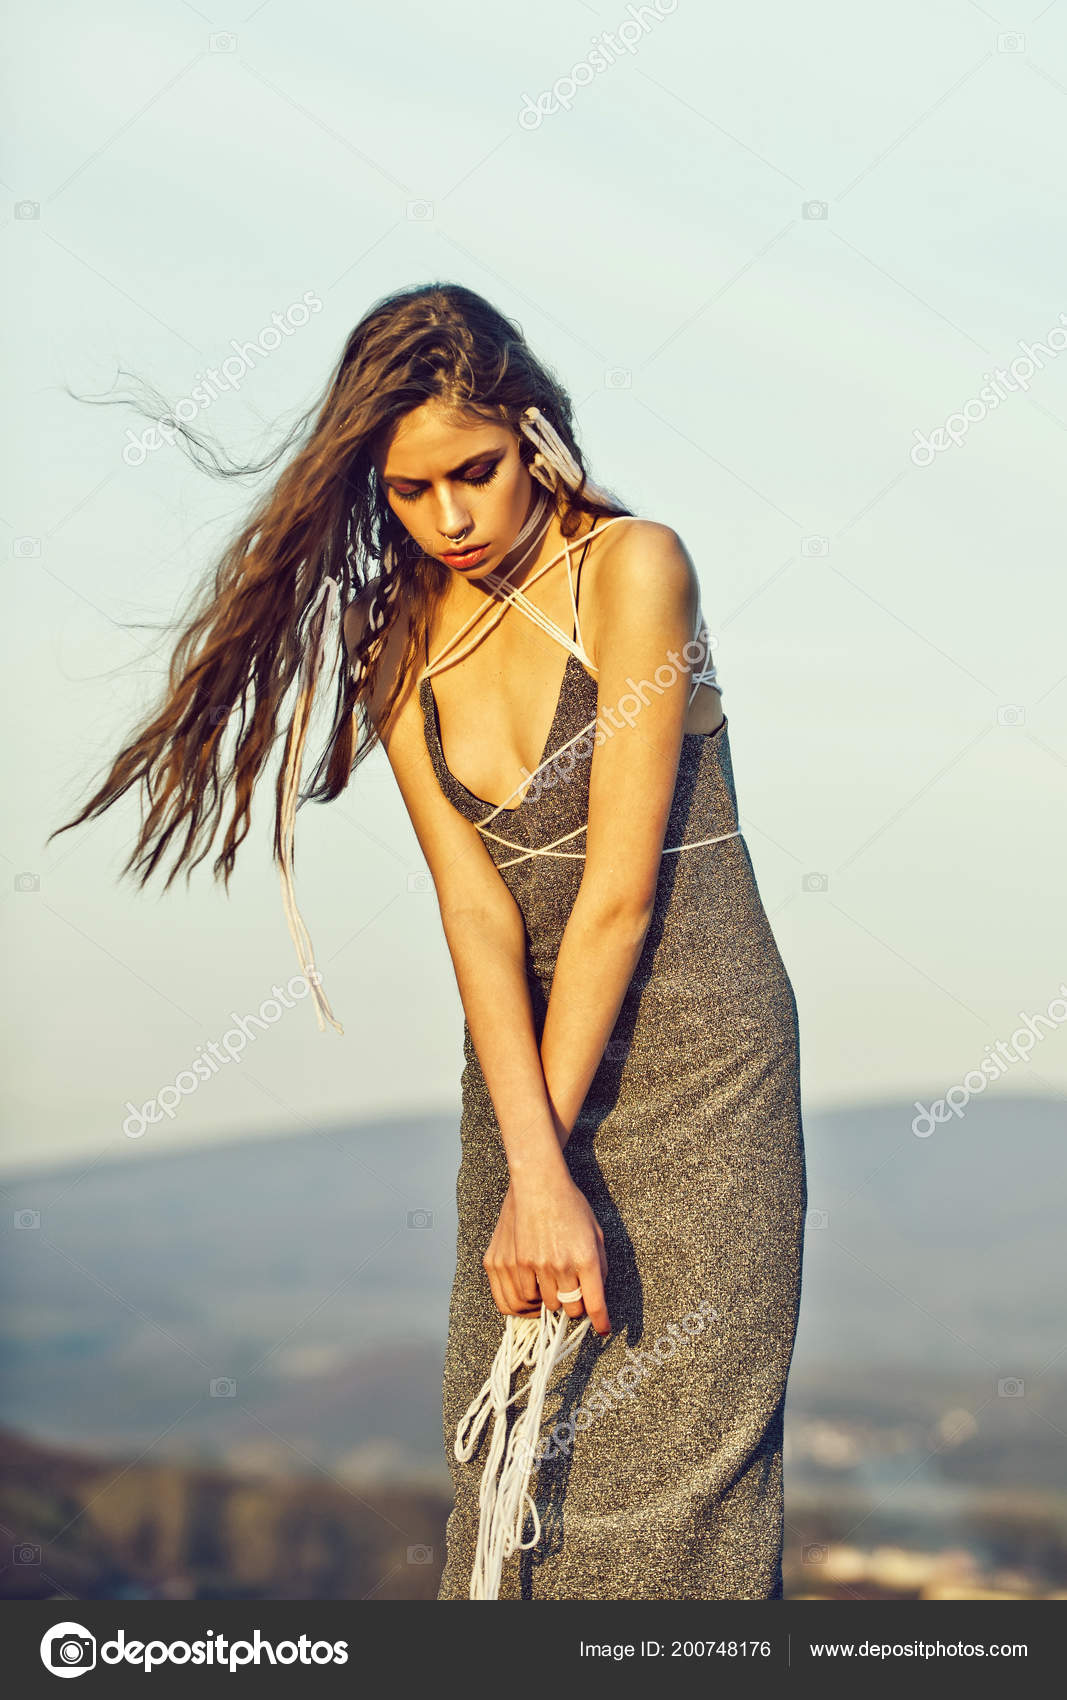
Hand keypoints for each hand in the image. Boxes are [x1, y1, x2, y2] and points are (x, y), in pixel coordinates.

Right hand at [483, 1173, 610, 1336]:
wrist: (538, 1182)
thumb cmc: (570, 1205)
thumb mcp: (595, 1233)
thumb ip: (599, 1266)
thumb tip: (596, 1296)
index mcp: (584, 1257)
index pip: (594, 1303)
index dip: (601, 1321)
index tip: (603, 1330)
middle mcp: (559, 1264)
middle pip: (570, 1308)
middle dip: (574, 1306)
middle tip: (572, 1295)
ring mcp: (531, 1264)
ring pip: (544, 1306)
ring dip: (550, 1303)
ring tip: (551, 1289)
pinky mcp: (509, 1263)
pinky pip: (516, 1299)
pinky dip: (525, 1302)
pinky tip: (532, 1292)